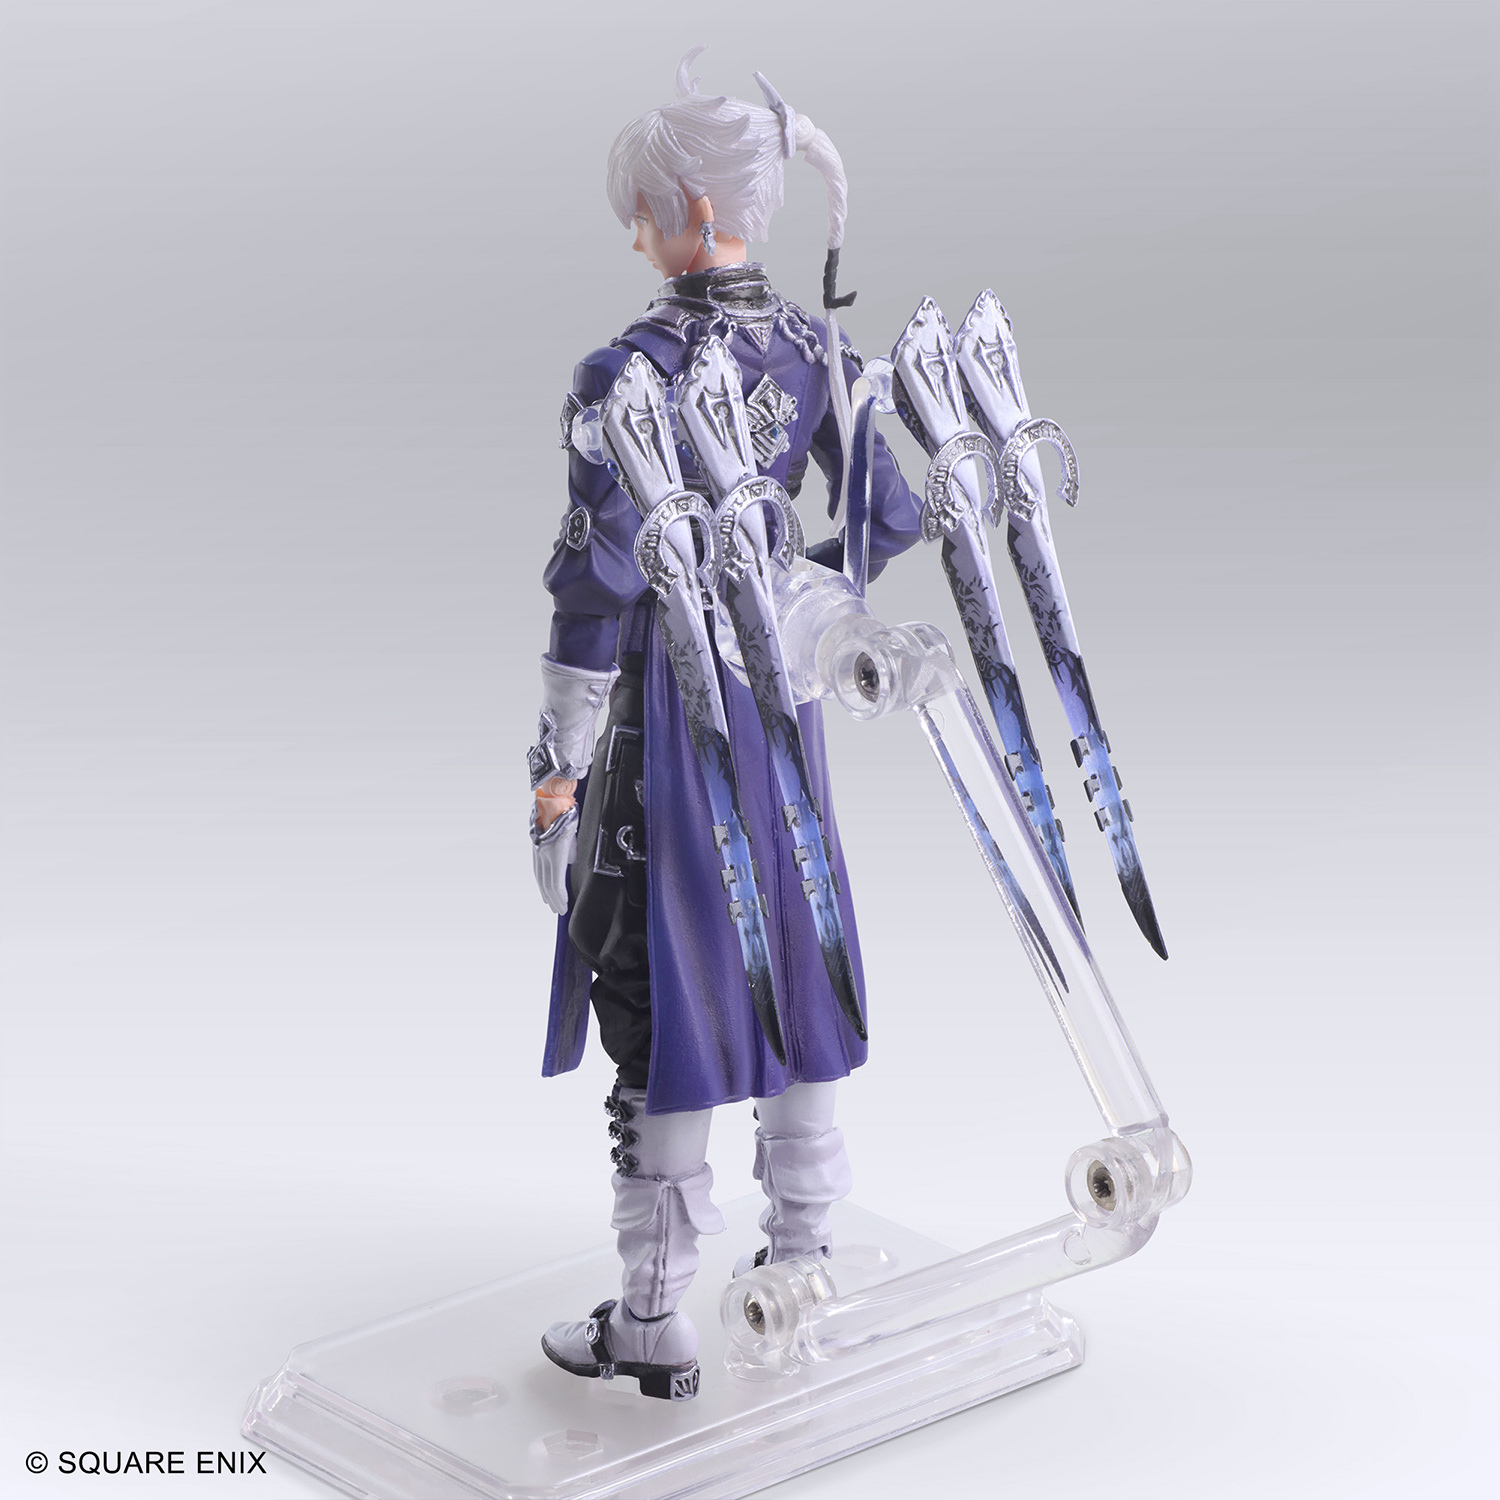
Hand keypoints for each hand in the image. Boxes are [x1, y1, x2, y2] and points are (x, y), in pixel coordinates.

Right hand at [531, 777, 578, 914]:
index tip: (563, 907)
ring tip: (549, 901)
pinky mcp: (536, 844)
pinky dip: (540, 878)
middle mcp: (543, 853)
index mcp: (555, 852)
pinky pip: (537, 866)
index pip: (556, 882)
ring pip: (540, 876)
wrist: (551, 795)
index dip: (560, 897)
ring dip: (545, 891)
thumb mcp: (576, 831)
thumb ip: (574, 849)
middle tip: (557, 910)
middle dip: (553, 898)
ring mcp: (537, 849)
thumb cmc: (566, 811)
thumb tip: (570, 858)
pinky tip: (542, 883)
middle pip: (546, 882)